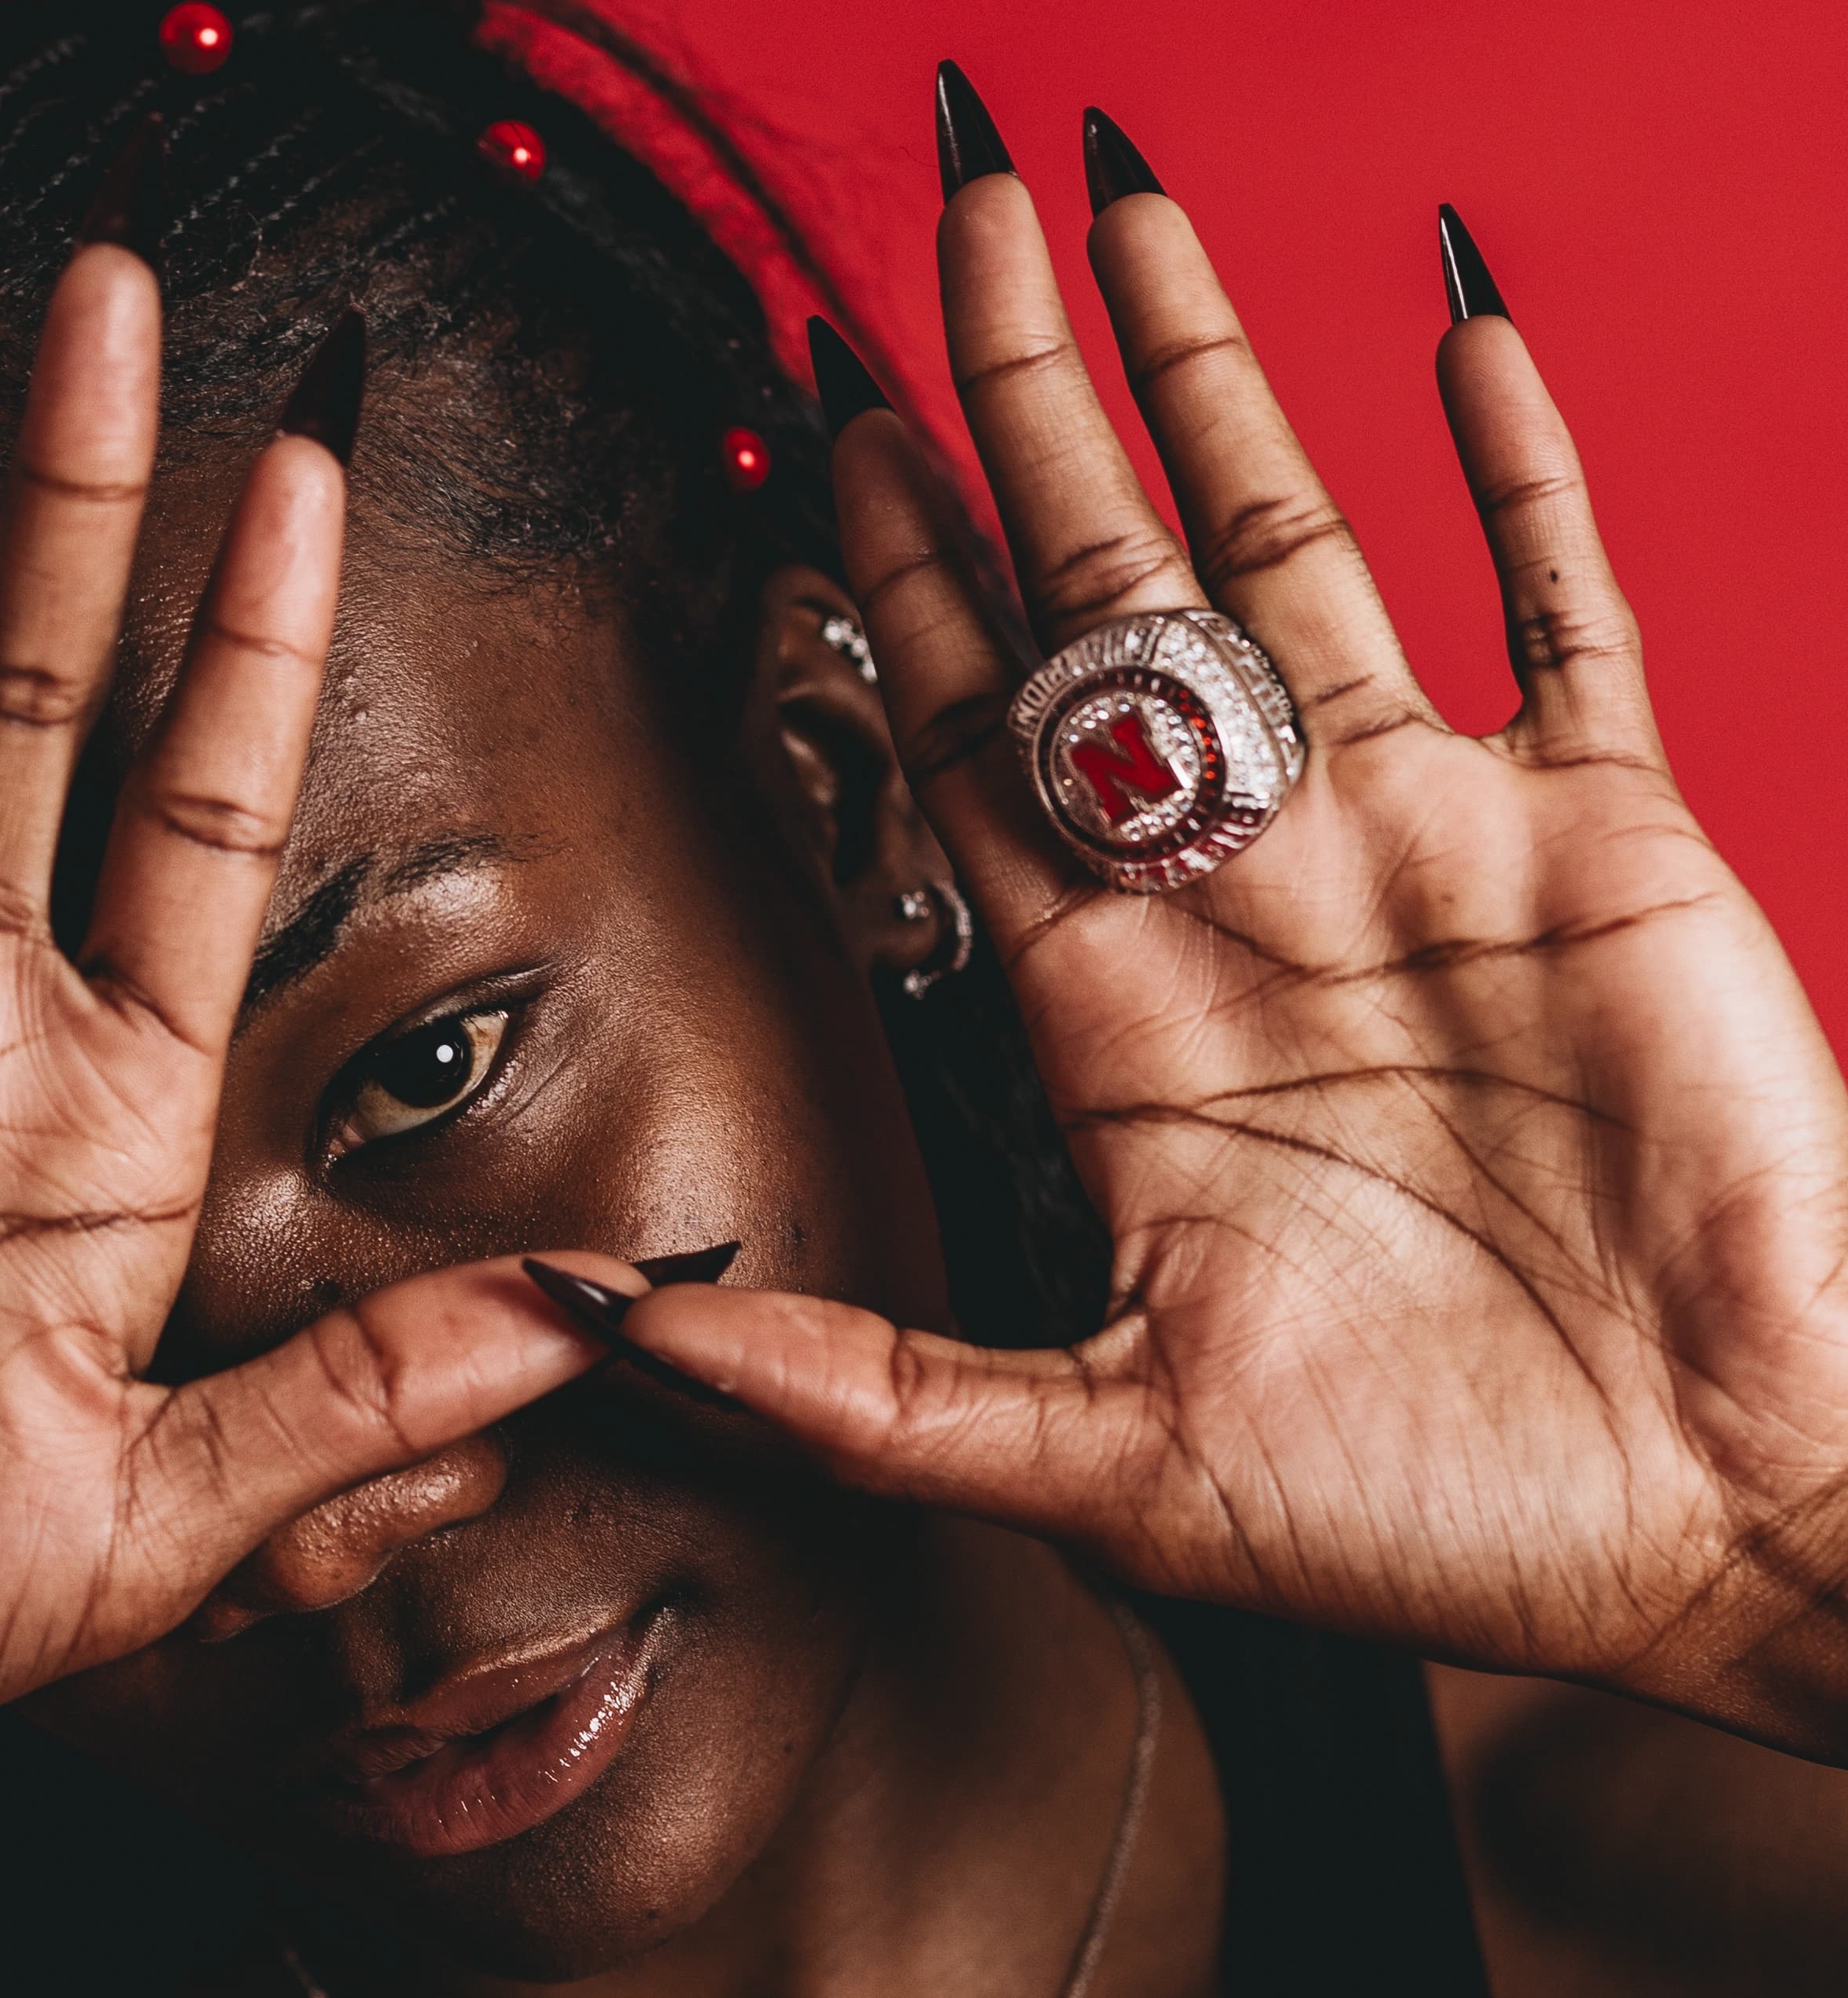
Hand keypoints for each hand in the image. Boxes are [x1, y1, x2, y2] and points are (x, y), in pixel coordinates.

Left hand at [623, 167, 1847, 1753]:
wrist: (1715, 1531)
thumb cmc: (1425, 1519)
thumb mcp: (1094, 1459)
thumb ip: (849, 1388)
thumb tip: (611, 1333)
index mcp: (1119, 1018)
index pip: (968, 742)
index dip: (890, 585)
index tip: (818, 441)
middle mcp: (1250, 898)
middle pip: (1097, 597)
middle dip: (1013, 415)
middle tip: (938, 244)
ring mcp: (1427, 844)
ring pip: (1293, 550)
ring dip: (1208, 378)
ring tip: (1125, 209)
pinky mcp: (1608, 836)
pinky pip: (1560, 602)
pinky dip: (1513, 466)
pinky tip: (1451, 325)